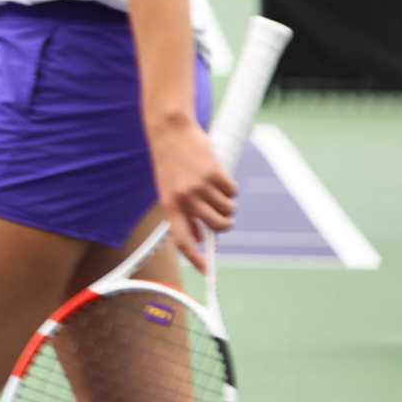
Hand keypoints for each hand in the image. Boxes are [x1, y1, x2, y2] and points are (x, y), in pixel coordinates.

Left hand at [149, 119, 236, 273]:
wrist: (169, 130)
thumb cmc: (170, 163)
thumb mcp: (169, 191)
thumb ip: (183, 215)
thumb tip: (199, 240)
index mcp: (170, 205)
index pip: (182, 240)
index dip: (195, 258)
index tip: (206, 271)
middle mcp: (185, 199)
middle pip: (217, 227)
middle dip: (225, 225)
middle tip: (224, 218)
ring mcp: (200, 186)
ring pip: (228, 210)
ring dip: (228, 205)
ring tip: (217, 191)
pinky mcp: (215, 173)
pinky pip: (232, 192)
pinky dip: (230, 188)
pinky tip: (219, 177)